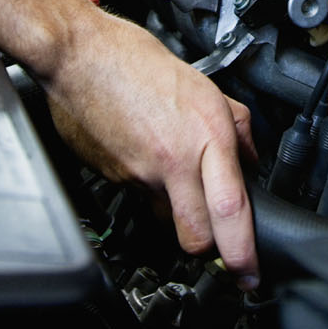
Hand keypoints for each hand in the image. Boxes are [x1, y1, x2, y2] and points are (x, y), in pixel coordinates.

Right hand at [41, 7, 259, 288]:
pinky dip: (149, 187)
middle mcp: (174, 159)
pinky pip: (141, 197)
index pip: (230, 208)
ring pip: (167, 217)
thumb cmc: (135, 60)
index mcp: (204, 134)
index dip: (242, 251)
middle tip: (218, 241)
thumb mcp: (203, 85)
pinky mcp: (114, 177)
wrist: (77, 55)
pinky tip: (146, 155)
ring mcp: (140, 173)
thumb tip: (249, 156)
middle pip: (196, 237)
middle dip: (208, 247)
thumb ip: (234, 125)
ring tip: (175, 175)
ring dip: (177, 211)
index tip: (250, 273)